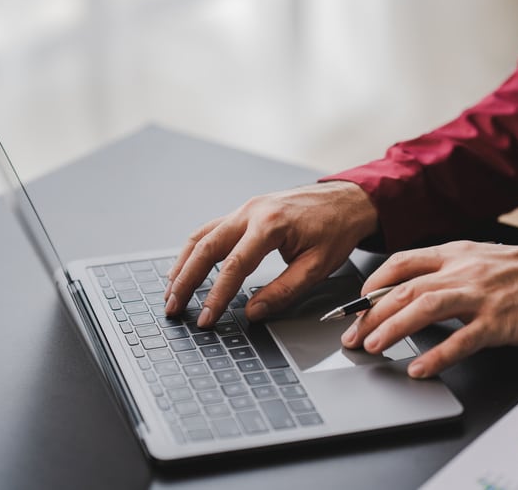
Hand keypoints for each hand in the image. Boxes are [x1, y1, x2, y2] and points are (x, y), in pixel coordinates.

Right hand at [164, 182, 377, 326]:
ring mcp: (245, 208)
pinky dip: (194, 249)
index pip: (234, 266)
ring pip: (202, 236)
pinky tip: (186, 266)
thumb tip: (252, 312)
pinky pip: (210, 229)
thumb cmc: (336, 230)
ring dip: (183, 264)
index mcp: (270, 225)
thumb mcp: (317, 266)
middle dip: (186, 280)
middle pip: (206, 247)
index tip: (205, 318)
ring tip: (171, 291)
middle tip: (173, 306)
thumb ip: (283, 291)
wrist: (347, 199)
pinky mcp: (245, 211)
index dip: (216, 295)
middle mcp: (251, 212)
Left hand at [342, 241, 517, 377]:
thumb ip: (441, 269)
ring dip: (393, 327)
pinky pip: (461, 340)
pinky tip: (419, 368)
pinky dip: (437, 355)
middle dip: (371, 314)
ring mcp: (478, 297)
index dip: (372, 283)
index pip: (400, 263)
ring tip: (373, 346)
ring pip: (424, 307)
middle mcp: (460, 272)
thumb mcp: (474, 258)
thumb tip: (403, 286)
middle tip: (353, 336)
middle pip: (403, 289)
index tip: (356, 303)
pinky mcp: (497, 322)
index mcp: (452, 254)